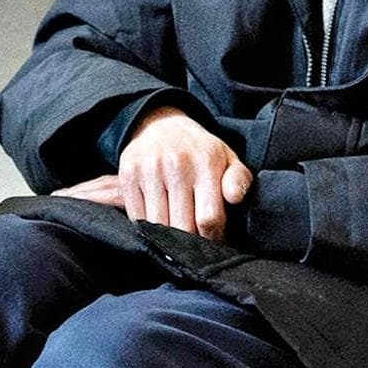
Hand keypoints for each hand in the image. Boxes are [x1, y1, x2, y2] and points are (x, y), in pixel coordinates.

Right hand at [112, 106, 252, 240]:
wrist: (162, 125)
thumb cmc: (200, 151)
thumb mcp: (228, 160)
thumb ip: (239, 180)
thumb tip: (233, 198)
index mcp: (206, 163)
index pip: (209, 218)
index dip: (213, 238)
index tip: (213, 239)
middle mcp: (176, 164)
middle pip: (182, 226)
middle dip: (190, 242)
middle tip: (195, 240)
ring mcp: (149, 169)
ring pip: (157, 225)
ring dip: (167, 237)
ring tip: (176, 233)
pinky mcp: (128, 174)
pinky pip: (136, 217)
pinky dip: (147, 227)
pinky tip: (158, 220)